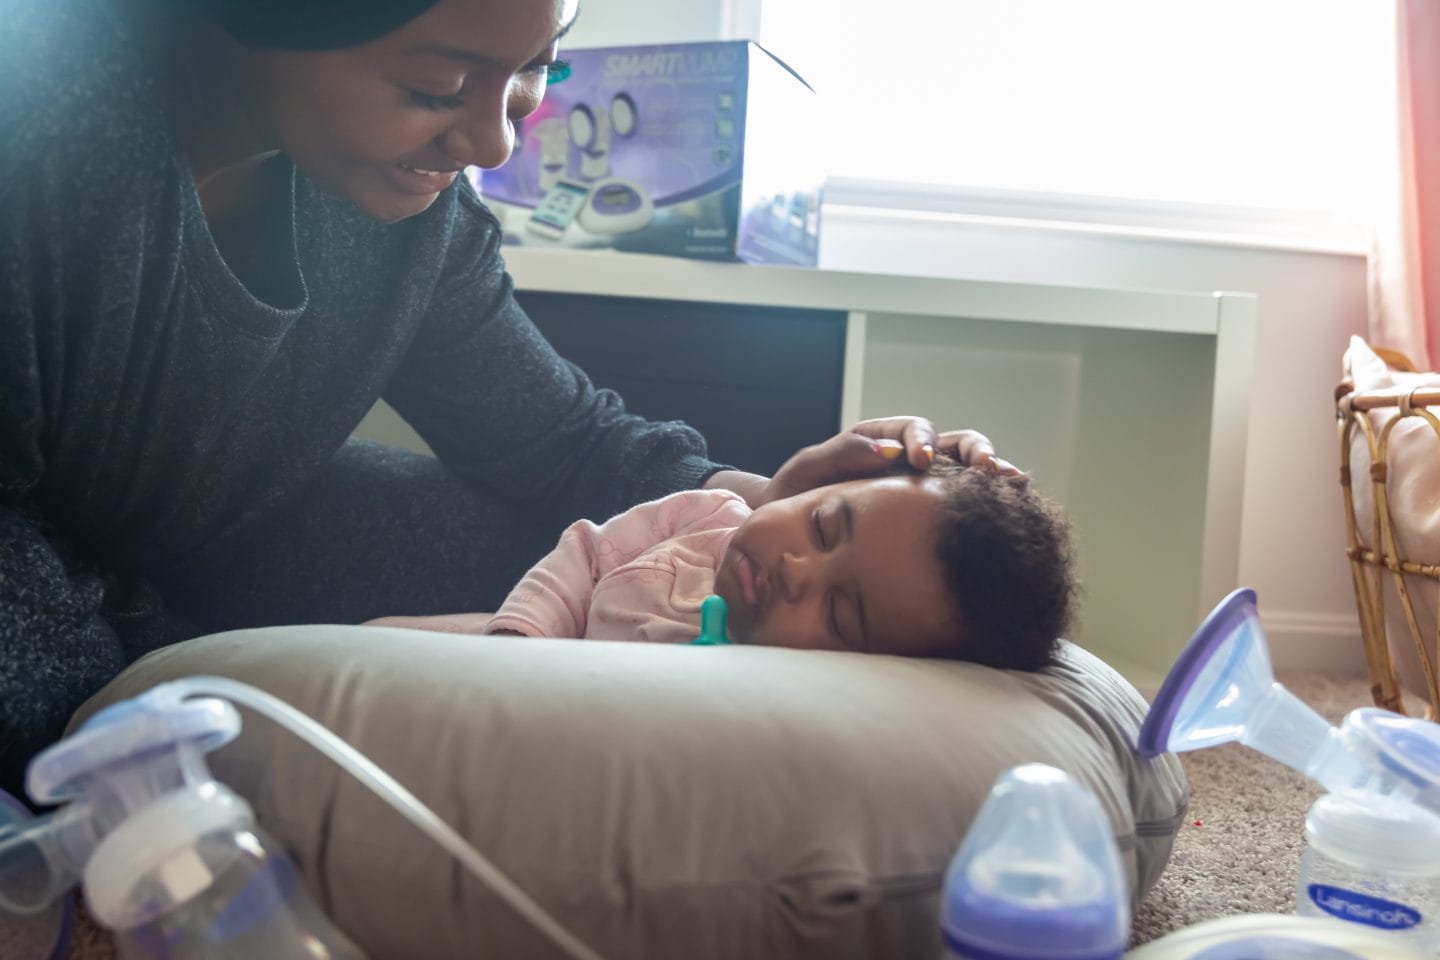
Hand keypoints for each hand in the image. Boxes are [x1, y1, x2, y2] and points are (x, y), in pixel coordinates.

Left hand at [753, 418, 1022, 506]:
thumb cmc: (793, 497)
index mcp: (881, 440)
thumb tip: (889, 449)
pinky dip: (987, 506)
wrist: (789, 535)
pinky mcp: (931, 514)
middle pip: (955, 443)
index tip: (922, 460)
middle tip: (986, 469)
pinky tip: (1008, 515)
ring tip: (1011, 486)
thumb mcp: (805, 472)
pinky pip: (964, 506)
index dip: (923, 440)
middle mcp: (909, 459)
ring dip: (993, 475)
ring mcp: (924, 488)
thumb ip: (841, 454)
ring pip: (969, 473)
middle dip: (976, 451)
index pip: (914, 430)